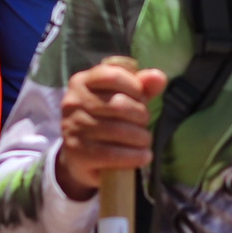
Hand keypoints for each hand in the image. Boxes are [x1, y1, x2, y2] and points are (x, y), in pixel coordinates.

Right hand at [55, 57, 167, 199]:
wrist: (80, 156)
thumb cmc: (106, 120)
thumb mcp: (124, 98)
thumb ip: (142, 87)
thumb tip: (159, 77)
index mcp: (81, 82)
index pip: (112, 76)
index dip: (135, 87)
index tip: (141, 99)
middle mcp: (72, 102)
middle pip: (118, 104)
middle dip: (141, 115)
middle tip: (144, 124)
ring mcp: (72, 128)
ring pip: (118, 130)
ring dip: (141, 137)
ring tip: (145, 141)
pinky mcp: (76, 153)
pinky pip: (112, 154)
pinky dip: (135, 156)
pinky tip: (144, 156)